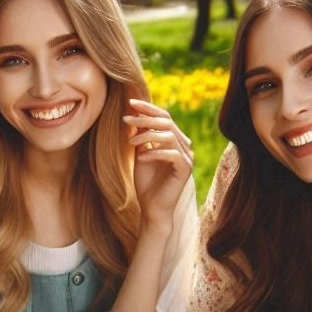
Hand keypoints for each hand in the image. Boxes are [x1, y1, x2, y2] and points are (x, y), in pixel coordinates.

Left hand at [124, 99, 193, 230]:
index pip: (164, 117)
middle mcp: (183, 146)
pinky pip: (171, 154)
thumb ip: (140, 137)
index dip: (148, 108)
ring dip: (146, 136)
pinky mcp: (185, 169)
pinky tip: (141, 158)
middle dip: (144, 119)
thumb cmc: (146, 183)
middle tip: (125, 119)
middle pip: (167, 122)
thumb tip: (133, 115)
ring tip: (129, 142)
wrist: (152, 208)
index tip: (129, 103)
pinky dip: (154, 153)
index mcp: (174, 140)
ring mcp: (187, 157)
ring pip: (169, 135)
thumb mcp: (140, 154)